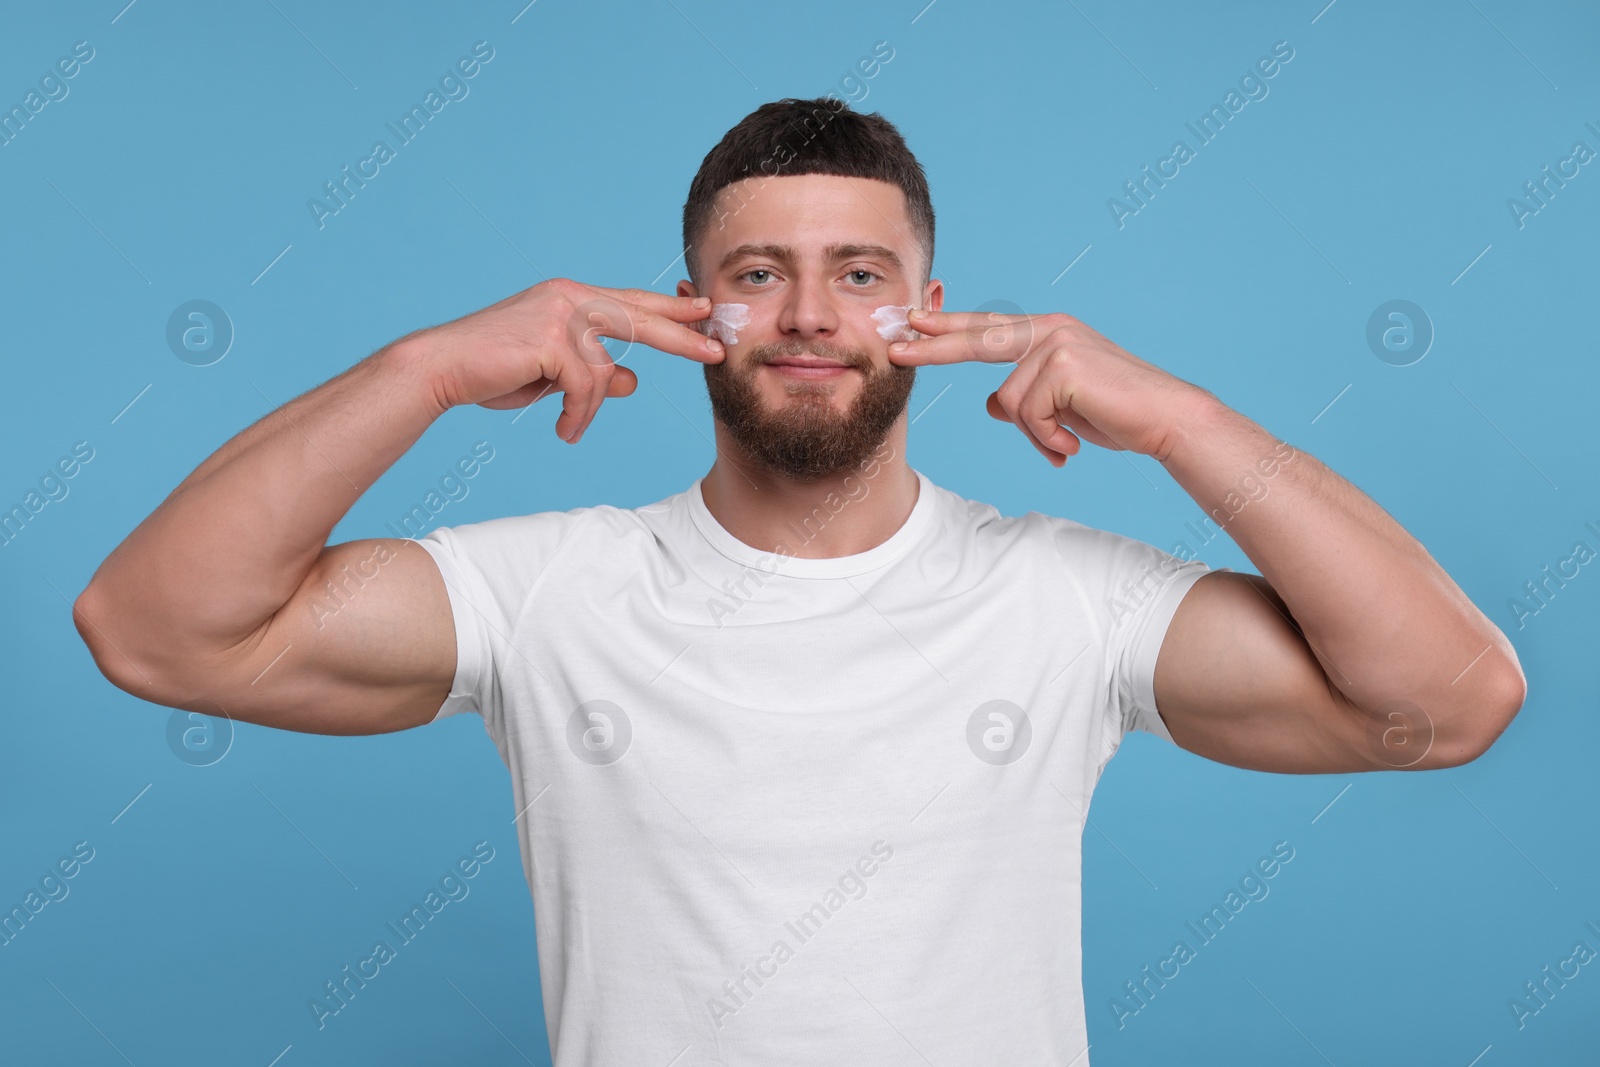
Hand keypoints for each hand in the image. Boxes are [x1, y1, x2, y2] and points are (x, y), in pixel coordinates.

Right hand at [402, 278, 725, 442]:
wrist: (442, 369)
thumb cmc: (495, 372)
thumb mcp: (554, 376)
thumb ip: (594, 373)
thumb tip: (634, 380)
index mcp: (571, 297)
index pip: (632, 302)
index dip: (670, 309)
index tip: (704, 312)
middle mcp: (570, 296)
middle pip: (640, 318)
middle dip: (681, 336)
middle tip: (717, 350)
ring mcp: (560, 313)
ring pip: (604, 370)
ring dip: (587, 408)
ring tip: (568, 428)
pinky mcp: (551, 337)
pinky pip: (585, 386)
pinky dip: (577, 414)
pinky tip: (563, 430)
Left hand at [885, 309, 1210, 465]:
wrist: (1163, 420)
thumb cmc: (1114, 415)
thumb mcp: (1058, 410)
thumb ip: (1023, 400)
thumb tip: (990, 404)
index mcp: (1046, 334)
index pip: (986, 329)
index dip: (947, 329)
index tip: (911, 325)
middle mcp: (1048, 329)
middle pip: (977, 340)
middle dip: (932, 348)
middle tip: (894, 349)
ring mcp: (1055, 342)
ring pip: (1009, 402)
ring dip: (1035, 435)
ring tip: (1065, 445)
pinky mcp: (1062, 363)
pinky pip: (1026, 413)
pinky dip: (1046, 438)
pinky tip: (1071, 445)